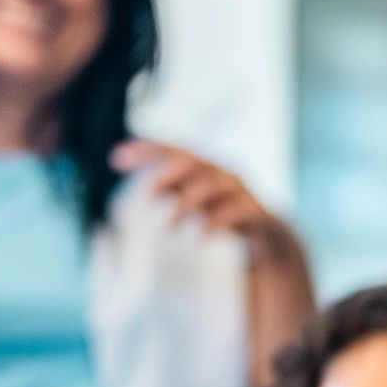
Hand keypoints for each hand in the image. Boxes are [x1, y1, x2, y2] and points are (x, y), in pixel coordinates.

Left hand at [111, 139, 304, 266]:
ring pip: (212, 185)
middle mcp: (223, 171)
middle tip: (145, 195)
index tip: (116, 158)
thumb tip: (144, 185)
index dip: (145, 150)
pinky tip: (199, 237)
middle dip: (167, 173)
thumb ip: (173, 188)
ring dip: (186, 205)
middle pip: (193, 161)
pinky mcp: (257, 210)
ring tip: (167, 226)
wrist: (270, 235)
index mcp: (206, 165)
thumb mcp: (196, 199)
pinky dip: (215, 222)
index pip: (171, 149)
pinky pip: (235, 211)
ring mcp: (242, 189)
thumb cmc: (225, 212)